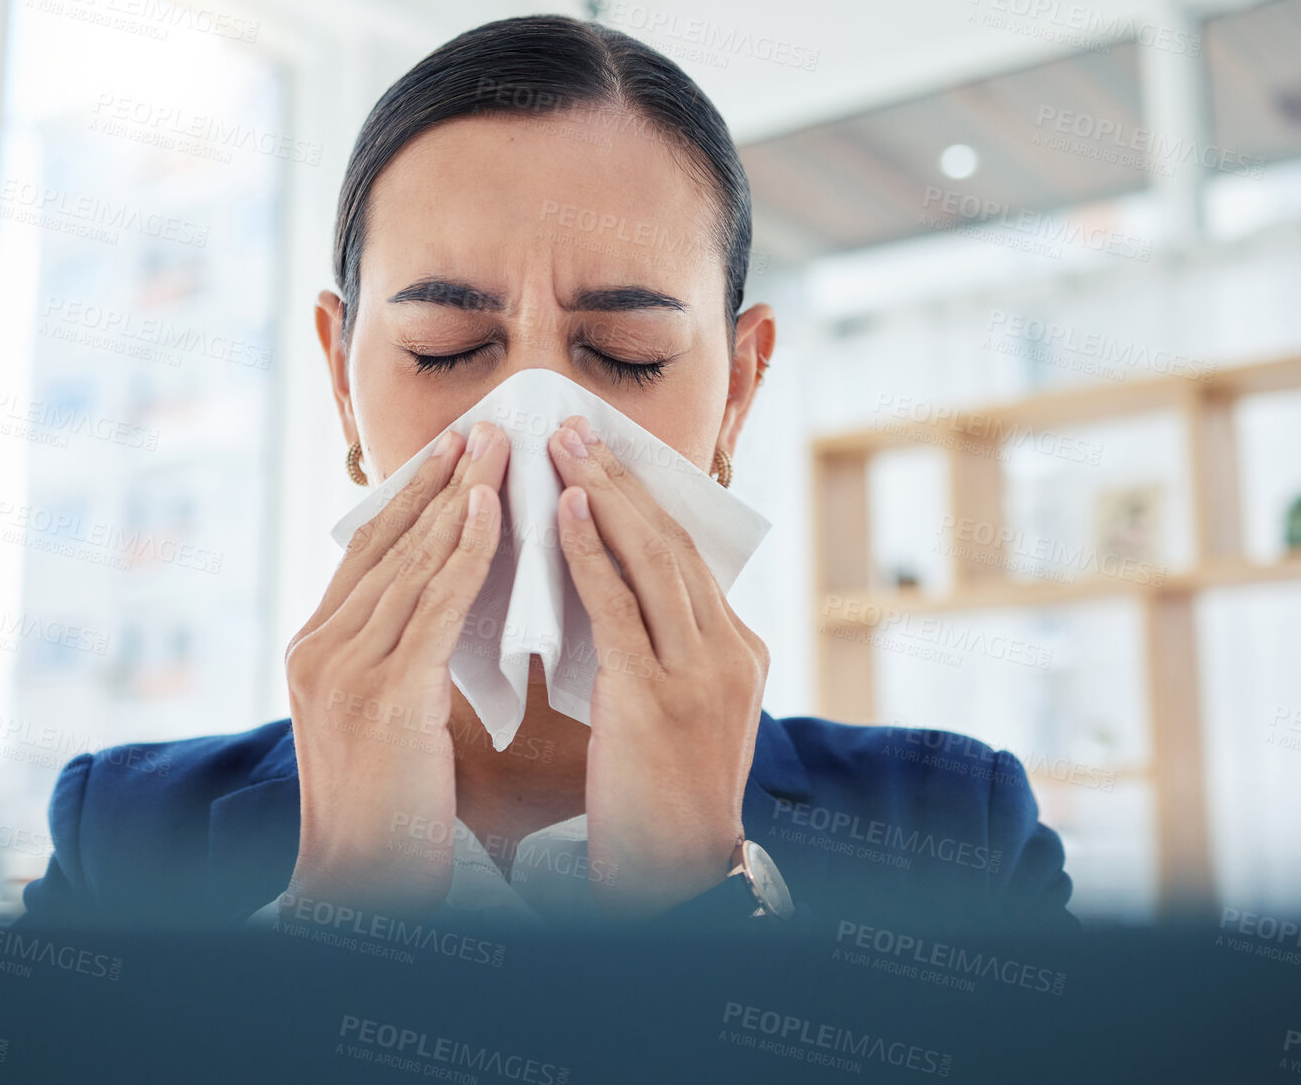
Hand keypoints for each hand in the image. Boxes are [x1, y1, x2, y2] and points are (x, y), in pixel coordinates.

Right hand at [281, 422, 509, 917]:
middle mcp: (319, 648)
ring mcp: (344, 670)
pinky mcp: (384, 696)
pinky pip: (432, 607)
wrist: (362, 885)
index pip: (368, 551)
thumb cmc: (390, 811)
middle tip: (484, 425)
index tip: (453, 451)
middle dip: (437, 479)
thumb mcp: (385, 716)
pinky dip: (464, 553)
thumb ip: (401, 654)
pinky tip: (493, 511)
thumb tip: (448, 602)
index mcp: (315, 648)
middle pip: (387, 542)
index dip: (412, 496)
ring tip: (498, 446)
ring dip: (459, 497)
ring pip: (411, 563)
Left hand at [547, 415, 768, 917]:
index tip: (603, 451)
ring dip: (605, 493)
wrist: (676, 877)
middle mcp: (729, 653)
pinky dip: (592, 554)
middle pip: (673, 542)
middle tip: (574, 423)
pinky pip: (620, 609)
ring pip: (651, 561)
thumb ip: (653, 650)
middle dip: (622, 477)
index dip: (644, 497)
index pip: (689, 556)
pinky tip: (563, 512)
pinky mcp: (658, 701)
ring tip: (563, 444)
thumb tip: (603, 590)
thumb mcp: (674, 712)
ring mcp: (699, 675)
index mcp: (737, 652)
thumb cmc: (659, 799)